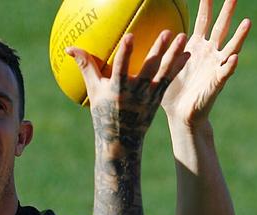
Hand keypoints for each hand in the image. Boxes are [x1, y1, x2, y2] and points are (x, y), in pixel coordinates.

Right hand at [66, 31, 189, 151]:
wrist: (121, 139)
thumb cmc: (103, 113)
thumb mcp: (93, 90)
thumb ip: (85, 66)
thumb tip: (69, 48)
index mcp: (117, 89)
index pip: (121, 68)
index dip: (125, 52)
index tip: (130, 36)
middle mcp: (135, 92)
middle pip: (148, 68)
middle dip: (158, 50)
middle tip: (167, 33)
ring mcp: (149, 96)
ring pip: (163, 72)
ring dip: (174, 54)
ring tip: (182, 37)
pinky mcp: (157, 98)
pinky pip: (169, 80)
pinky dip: (178, 67)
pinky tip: (187, 53)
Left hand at [161, 0, 251, 126]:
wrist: (179, 114)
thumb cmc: (169, 89)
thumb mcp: (160, 66)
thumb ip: (154, 50)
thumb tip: (129, 36)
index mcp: (196, 47)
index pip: (203, 21)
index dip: (206, 6)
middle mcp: (209, 53)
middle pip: (220, 28)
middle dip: (227, 12)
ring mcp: (215, 67)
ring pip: (231, 47)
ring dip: (239, 36)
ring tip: (246, 23)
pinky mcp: (216, 83)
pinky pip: (225, 73)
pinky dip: (230, 66)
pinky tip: (233, 58)